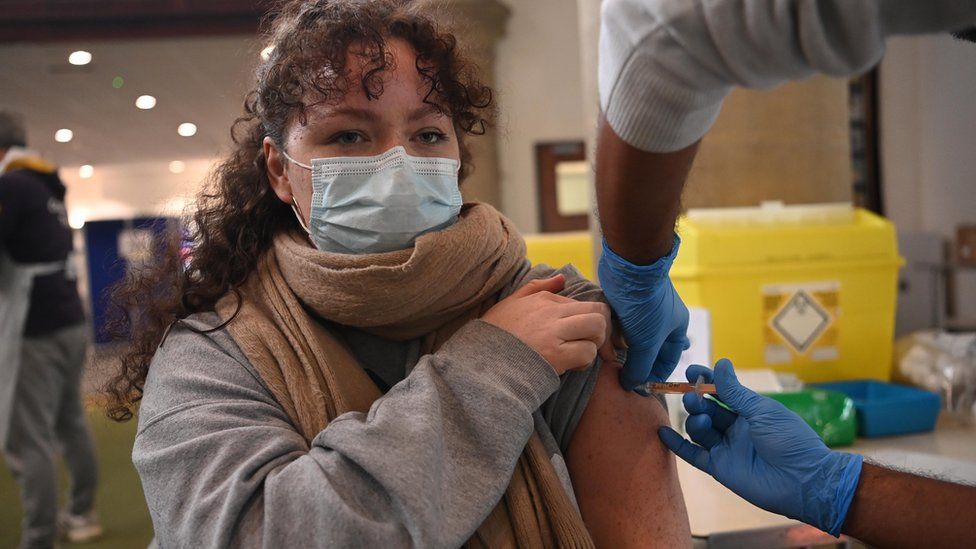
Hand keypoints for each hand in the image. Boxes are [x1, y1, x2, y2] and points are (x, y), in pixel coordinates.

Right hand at [483, 275, 612, 374]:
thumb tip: (562, 278)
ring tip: (579, 354)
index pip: (582, 303)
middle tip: (590, 343)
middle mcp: (551, 312)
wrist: (480, 361)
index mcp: (543, 299)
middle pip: (598, 311)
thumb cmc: (496, 334)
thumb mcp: (511, 303)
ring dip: (594, 344)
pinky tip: (571, 366)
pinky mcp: (555, 355)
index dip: (585, 321)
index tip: (576, 335)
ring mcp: (554, 332)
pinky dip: (584, 362)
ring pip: (597, 328)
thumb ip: (537, 287)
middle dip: (600, 328)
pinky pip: (587, 352)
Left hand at [598, 237, 688, 392]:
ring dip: (621, 349)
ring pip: (631, 339)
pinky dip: (612, 334)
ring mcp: (643, 311)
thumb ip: (640, 367)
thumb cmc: (647, 305)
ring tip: (609, 360)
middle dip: (635, 363)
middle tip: (620, 375)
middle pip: (648, 351)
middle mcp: (662, 320)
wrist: (631, 266)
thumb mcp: (647, 342)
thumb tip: (631, 385)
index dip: (653, 376)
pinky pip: (619, 325)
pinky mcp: (625, 303)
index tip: (636, 387)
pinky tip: (603, 341)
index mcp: (676, 328)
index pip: (667, 362)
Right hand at [658, 359, 863, 534]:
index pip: (722, 392)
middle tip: (692, 396)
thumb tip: (720, 363)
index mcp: (749, 411)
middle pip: (707, 409)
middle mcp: (736, 428)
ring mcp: (727, 448)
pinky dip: (677, 445)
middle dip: (697, 400)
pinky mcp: (720, 468)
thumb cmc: (789, 440)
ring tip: (701, 418)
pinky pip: (693, 455)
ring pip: (699, 430)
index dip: (706, 381)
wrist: (803, 480)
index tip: (691, 371)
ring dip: (694, 420)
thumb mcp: (762, 411)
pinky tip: (663, 432)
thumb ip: (736, 392)